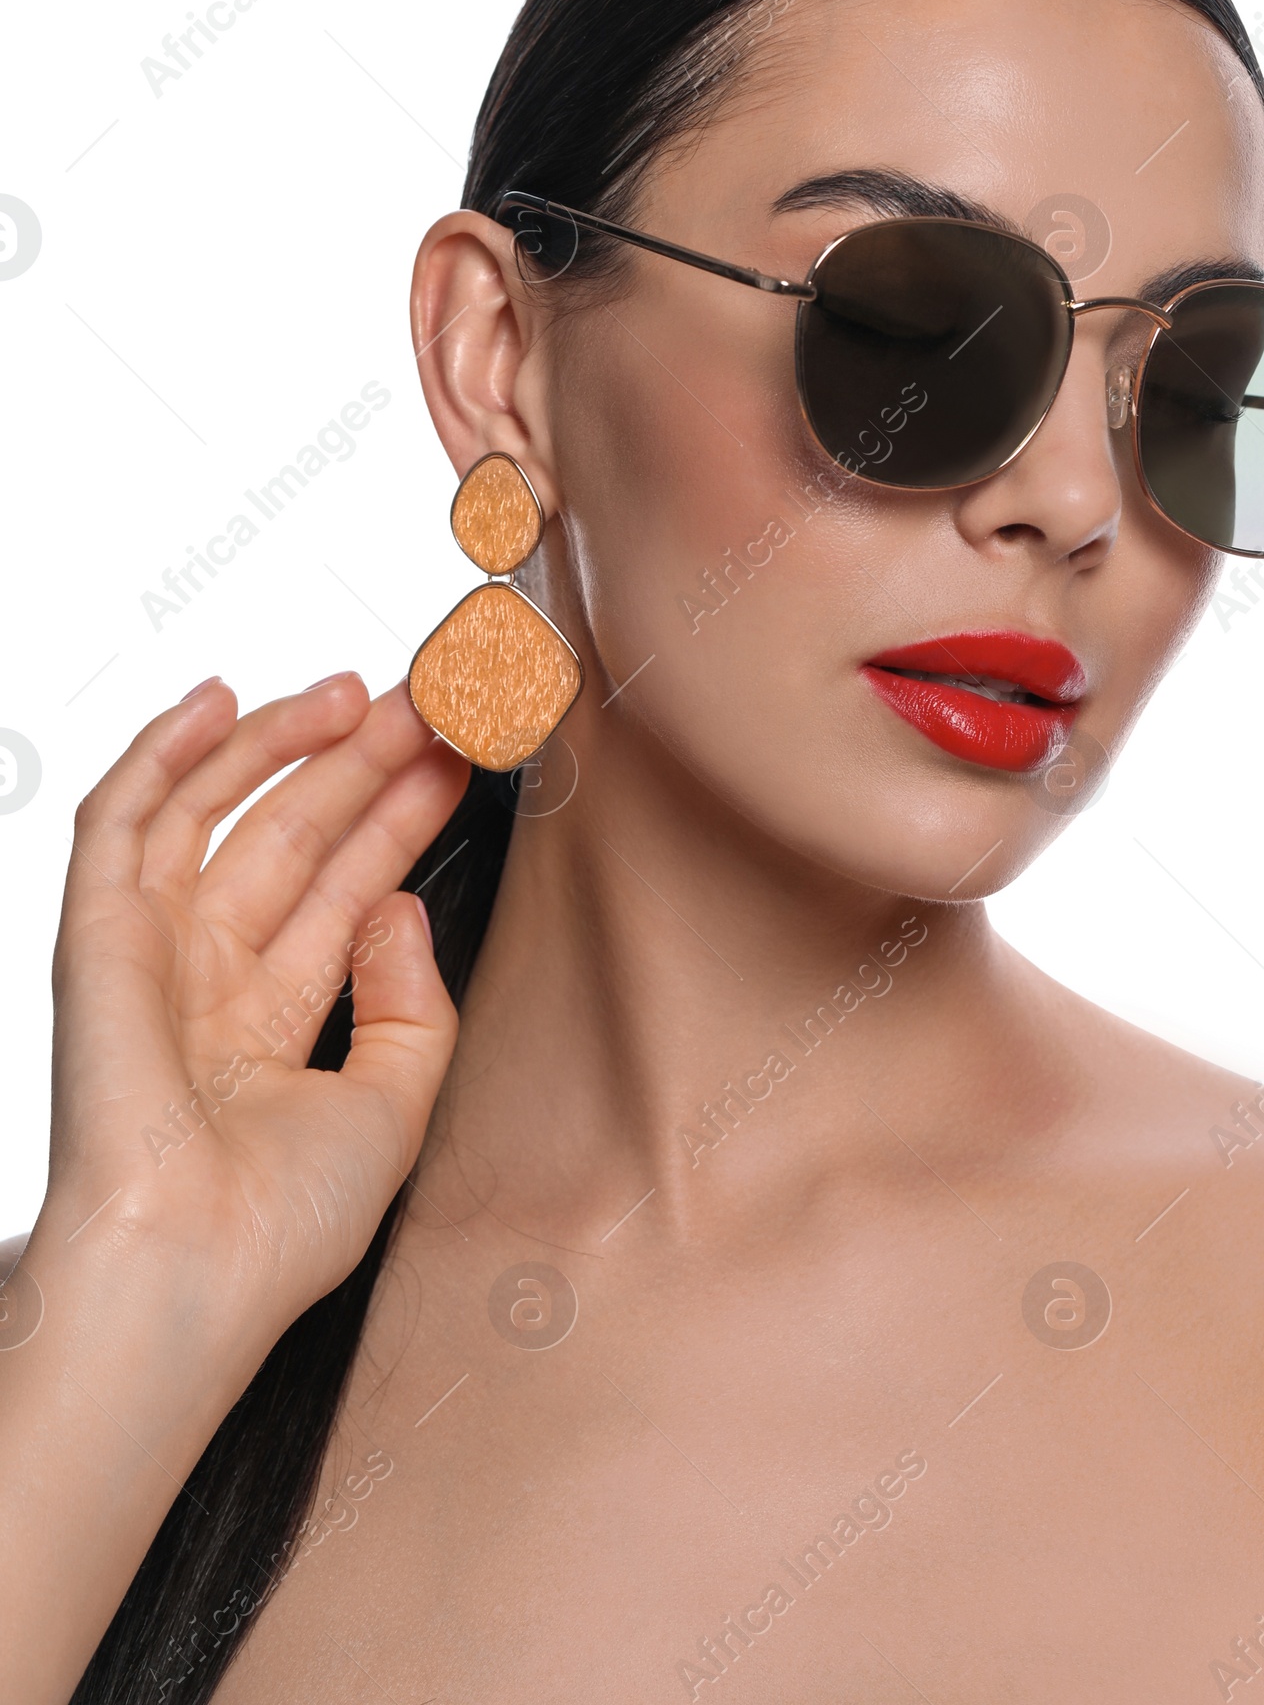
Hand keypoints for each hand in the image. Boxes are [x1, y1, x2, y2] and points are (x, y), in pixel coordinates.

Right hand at [43, 674, 469, 1347]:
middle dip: (362, 763)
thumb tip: (401, 909)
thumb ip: (414, 1004)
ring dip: (285, 742)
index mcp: (271, 1023)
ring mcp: (152, 953)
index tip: (462, 756)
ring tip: (361, 692)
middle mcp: (209, 979)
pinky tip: (222, 701)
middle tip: (430, 702)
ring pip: (216, 812)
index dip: (401, 815)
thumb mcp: (394, 1107)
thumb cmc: (276, 1228)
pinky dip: (163, 754)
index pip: (346, 887)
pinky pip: (120, 823)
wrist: (188, 1274)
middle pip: (294, 835)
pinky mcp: (97, 938)